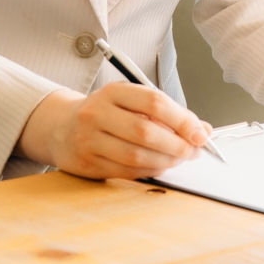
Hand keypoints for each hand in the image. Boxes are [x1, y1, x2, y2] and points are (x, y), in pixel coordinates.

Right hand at [18, 82, 210, 178]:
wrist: (61, 126)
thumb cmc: (105, 111)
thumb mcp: (131, 100)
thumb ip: (167, 112)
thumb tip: (202, 130)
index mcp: (113, 92)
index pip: (154, 103)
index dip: (182, 119)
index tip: (200, 133)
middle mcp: (97, 114)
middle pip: (146, 132)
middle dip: (176, 145)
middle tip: (193, 150)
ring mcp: (89, 140)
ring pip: (136, 156)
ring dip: (165, 161)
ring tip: (179, 159)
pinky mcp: (87, 164)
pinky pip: (125, 172)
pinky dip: (149, 170)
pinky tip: (160, 166)